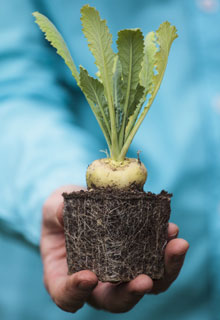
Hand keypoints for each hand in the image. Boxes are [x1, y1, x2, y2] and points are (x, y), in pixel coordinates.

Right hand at [41, 186, 188, 312]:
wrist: (81, 206)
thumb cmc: (61, 214)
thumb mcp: (53, 209)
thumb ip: (55, 211)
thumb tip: (62, 212)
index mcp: (65, 276)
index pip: (68, 296)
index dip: (76, 293)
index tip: (88, 277)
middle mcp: (96, 282)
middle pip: (115, 300)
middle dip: (131, 293)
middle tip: (144, 280)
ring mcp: (120, 271)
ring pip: (144, 285)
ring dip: (164, 271)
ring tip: (175, 246)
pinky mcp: (138, 256)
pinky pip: (156, 262)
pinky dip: (167, 251)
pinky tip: (171, 230)